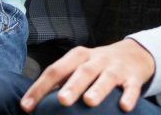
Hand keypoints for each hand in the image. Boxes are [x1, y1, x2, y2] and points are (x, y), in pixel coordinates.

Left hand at [20, 40, 155, 112]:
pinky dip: (129, 95)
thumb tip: (35, 104)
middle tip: (62, 100)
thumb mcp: (79, 66)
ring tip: (89, 102)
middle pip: (82, 71)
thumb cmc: (97, 66)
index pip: (55, 70)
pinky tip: (124, 106)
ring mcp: (115, 68)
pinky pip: (131, 87)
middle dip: (72, 86)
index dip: (40, 88)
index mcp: (77, 56)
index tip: (27, 107)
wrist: (134, 54)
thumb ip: (61, 81)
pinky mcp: (132, 77)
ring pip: (106, 77)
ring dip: (98, 89)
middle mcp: (96, 59)